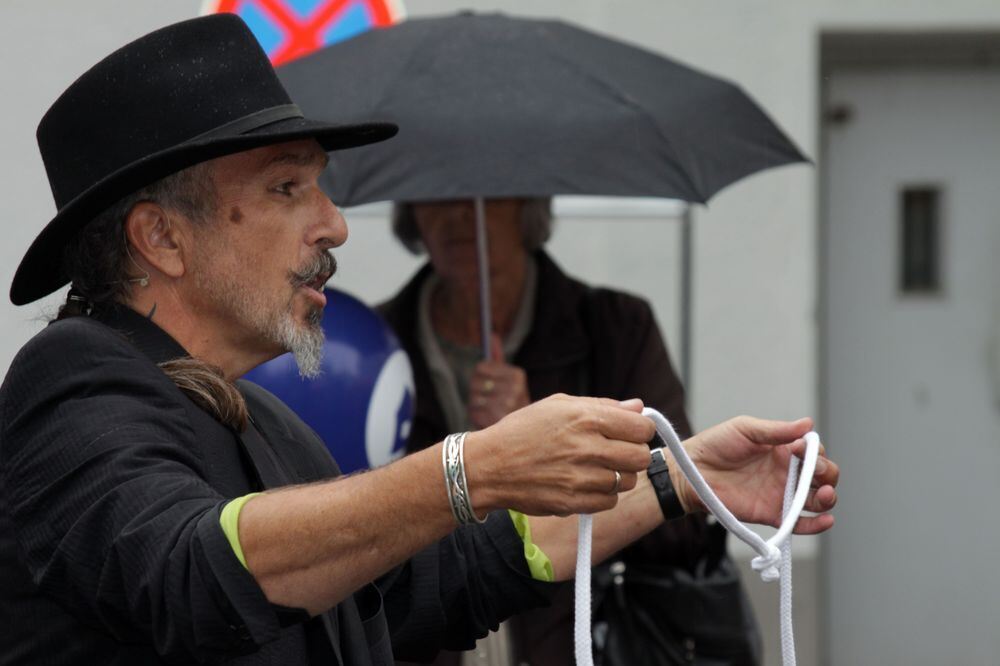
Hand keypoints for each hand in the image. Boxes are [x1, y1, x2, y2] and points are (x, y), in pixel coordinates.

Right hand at [465, 395, 654, 516]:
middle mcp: (587, 447)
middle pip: (641, 457)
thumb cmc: (522, 431)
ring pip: (627, 481)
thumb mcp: (558, 405)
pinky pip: (610, 501)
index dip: (640, 431)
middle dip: (634, 454)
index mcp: (586, 418)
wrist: (488, 466)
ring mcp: (581, 478)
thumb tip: (638, 407)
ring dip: (617, 475)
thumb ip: (602, 406)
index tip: (630, 433)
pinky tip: (584, 483)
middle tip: (616, 452)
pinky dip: (603, 494)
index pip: (642, 428)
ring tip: (595, 468)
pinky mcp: (574, 502)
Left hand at [467, 334, 530, 428]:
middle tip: (488, 400)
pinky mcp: (496, 419)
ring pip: (474, 398)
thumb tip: (492, 336)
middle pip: (475, 382)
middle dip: (477, 391)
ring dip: (477, 406)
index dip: (479, 377)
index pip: (480, 367)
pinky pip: (473, 412)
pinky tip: (488, 419)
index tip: (487, 384)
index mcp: (517, 375)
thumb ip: (498, 358)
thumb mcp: (507, 379)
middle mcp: (515, 388)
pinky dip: (477, 416)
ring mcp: (507, 404)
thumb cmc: (509, 402)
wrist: (522, 434)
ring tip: (490, 410)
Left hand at [673, 416, 838, 534]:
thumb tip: (808, 423)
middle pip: (822, 476)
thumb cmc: (715, 445)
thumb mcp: (745, 429)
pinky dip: (816, 525)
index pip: (815, 452)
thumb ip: (776, 430)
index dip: (816, 452)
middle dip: (827, 473)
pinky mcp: (772, 514)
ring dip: (829, 498)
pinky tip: (825, 520)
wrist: (692, 472)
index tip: (800, 449)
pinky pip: (799, 523)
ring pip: (817, 500)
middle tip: (814, 471)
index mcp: (783, 450)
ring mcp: (781, 494)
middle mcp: (787, 472)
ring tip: (826, 495)